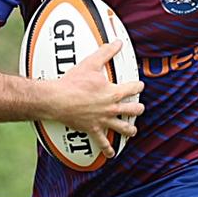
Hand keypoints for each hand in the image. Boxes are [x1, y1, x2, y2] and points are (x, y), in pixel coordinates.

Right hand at [49, 40, 144, 157]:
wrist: (58, 99)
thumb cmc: (73, 82)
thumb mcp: (91, 63)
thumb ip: (106, 53)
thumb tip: (117, 43)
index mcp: (114, 92)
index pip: (133, 88)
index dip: (138, 85)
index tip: (139, 85)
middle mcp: (112, 108)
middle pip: (132, 110)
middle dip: (138, 109)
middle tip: (139, 108)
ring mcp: (103, 120)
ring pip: (123, 128)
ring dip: (129, 129)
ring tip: (132, 131)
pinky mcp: (93, 129)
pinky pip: (102, 142)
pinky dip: (108, 149)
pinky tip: (112, 154)